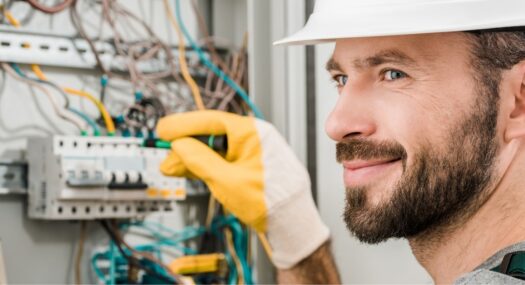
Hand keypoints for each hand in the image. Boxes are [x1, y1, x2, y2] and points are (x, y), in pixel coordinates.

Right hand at [156, 110, 328, 268]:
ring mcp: (252, 153)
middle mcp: (253, 138)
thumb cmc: (271, 202)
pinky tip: (187, 170)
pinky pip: (223, 161)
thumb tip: (179, 145)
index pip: (211, 121)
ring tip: (170, 167)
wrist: (291, 225)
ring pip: (215, 150)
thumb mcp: (227, 181)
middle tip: (164, 154)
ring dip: (192, 159)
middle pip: (211, 135)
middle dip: (185, 146)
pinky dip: (205, 166)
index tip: (163, 129)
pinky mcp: (249, 168)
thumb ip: (200, 160)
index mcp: (253, 132)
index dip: (183, 125)